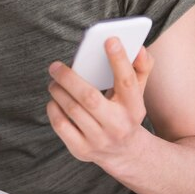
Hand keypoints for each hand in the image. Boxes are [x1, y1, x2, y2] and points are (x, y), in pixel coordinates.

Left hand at [46, 37, 154, 164]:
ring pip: (72, 110)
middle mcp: (118, 126)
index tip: (109, 40)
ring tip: (54, 81)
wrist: (125, 153)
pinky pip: (60, 125)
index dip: (119, 59)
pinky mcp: (81, 150)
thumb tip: (139, 48)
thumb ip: (141, 68)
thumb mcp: (138, 93)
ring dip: (58, 90)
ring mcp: (99, 140)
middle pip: (89, 98)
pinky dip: (53, 108)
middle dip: (69, 78)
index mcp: (134, 107)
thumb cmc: (126, 112)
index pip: (127, 81)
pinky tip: (55, 99)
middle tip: (55, 66)